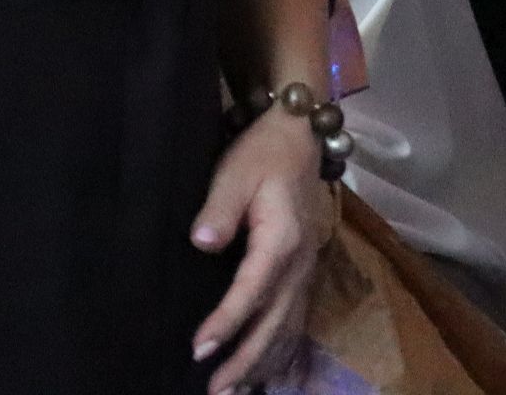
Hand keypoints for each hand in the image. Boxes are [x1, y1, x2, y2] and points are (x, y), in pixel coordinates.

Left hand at [189, 109, 333, 393]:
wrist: (299, 136)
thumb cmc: (262, 153)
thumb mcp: (235, 172)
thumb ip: (219, 209)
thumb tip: (202, 243)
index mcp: (282, 238)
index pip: (252, 289)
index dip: (227, 321)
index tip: (199, 349)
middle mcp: (300, 261)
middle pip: (275, 319)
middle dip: (247, 359)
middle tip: (217, 391)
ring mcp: (306, 267)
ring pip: (288, 324)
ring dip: (264, 360)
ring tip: (237, 390)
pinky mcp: (304, 269)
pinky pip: (295, 318)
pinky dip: (281, 348)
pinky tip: (268, 369)